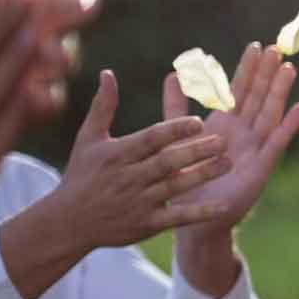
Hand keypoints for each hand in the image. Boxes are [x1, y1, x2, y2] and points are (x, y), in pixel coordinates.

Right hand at [0, 69, 231, 298]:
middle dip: (196, 151)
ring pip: (177, 186)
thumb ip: (103, 106)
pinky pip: (178, 217)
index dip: (175, 130)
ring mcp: (139, 202)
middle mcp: (130, 177)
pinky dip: (201, 213)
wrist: (68, 221)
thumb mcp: (88, 139)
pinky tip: (225, 206)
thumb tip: (108, 73)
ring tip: (230, 163)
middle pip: (168, 162)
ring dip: (204, 175)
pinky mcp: (147, 224)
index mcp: (118, 154)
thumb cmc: (82, 174)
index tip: (199, 121)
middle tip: (224, 141)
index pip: (151, 139)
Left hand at [165, 42, 298, 235]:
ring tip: (289, 69)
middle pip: (257, 97)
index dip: (247, 69)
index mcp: (223, 124)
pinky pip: (276, 143)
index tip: (256, 47)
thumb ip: (176, 107)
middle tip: (277, 49)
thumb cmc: (185, 179)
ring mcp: (254, 149)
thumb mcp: (176, 136)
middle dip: (267, 74)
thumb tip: (174, 73)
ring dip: (279, 92)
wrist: (191, 217)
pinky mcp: (261, 168)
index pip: (238, 91)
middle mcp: (242, 133)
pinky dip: (289, 126)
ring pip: (269, 114)